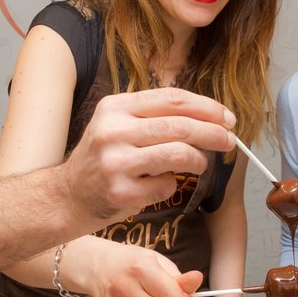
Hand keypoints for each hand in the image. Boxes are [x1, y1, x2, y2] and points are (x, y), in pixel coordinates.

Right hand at [61, 88, 235, 225]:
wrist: (67, 196)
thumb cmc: (103, 159)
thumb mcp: (118, 125)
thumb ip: (154, 116)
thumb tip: (209, 116)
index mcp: (115, 107)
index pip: (172, 99)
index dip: (206, 107)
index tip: (227, 117)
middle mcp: (113, 131)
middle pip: (180, 125)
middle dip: (213, 133)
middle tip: (230, 141)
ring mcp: (116, 162)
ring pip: (179, 153)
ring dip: (200, 160)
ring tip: (201, 164)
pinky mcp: (122, 192)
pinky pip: (167, 184)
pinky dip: (173, 184)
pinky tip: (161, 184)